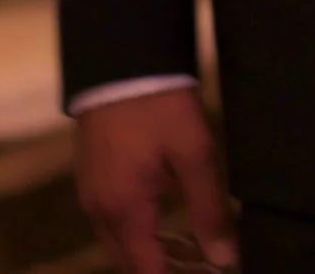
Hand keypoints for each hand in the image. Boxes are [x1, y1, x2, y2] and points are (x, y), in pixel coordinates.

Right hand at [76, 87, 235, 271]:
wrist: (121, 61)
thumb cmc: (161, 109)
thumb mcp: (195, 155)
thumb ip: (208, 210)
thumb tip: (224, 258)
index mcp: (124, 212)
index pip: (143, 271)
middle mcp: (98, 211)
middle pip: (126, 259)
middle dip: (156, 268)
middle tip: (195, 263)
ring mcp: (89, 192)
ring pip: (116, 238)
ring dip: (143, 248)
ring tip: (182, 247)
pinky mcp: (90, 173)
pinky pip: (110, 215)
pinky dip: (132, 225)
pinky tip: (158, 212)